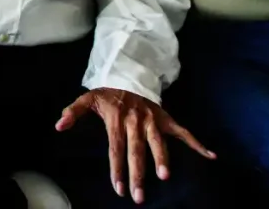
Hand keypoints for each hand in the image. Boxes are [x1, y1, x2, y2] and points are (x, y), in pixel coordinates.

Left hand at [56, 87, 215, 203]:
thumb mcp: (88, 98)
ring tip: (165, 177)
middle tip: (139, 195)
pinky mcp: (166, 118)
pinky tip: (211, 156)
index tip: (119, 189)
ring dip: (162, 158)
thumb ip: (73, 111)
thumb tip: (58, 126)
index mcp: (117, 120)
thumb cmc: (107, 92)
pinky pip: (183, 131)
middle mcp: (136, 121)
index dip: (116, 169)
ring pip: (158, 141)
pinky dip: (197, 144)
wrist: (128, 73)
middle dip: (138, 172)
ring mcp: (153, 119)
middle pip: (136, 150)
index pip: (116, 148)